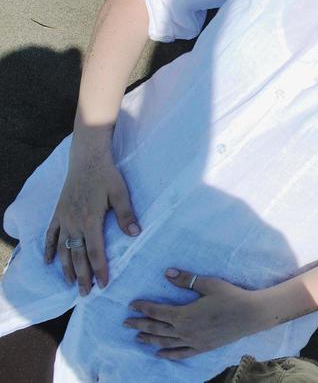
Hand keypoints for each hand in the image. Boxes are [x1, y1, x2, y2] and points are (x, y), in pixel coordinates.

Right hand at [43, 131, 139, 293]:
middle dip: (83, 276)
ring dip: (66, 267)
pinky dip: (48, 249)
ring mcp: (63, 219)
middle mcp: (74, 223)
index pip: (95, 251)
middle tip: (86, 294)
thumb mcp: (120, 193)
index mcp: (91, 220)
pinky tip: (48, 262)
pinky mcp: (58, 213)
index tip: (103, 285)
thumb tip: (135, 234)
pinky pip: (50, 235)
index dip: (100, 269)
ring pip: (63, 249)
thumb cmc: (106, 174)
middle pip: (77, 255)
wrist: (86, 158)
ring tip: (71, 283)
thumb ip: (126, 215)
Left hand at [127, 269, 272, 359]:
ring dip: (149, 339)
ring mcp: (192, 341)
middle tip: (126, 322)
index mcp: (183, 314)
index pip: (157, 311)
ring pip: (164, 342)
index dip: (143, 307)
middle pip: (156, 328)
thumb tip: (167, 273)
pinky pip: (179, 353)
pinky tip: (158, 353)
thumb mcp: (209, 284)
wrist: (250, 315)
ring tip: (137, 337)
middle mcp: (184, 330)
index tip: (132, 304)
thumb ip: (187, 280)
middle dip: (140, 324)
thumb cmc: (231, 297)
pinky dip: (167, 354)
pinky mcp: (201, 347)